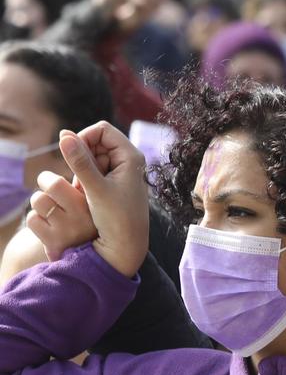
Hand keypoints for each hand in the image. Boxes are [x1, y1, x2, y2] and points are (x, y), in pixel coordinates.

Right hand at [26, 125, 150, 276]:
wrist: (126, 244)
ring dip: (82, 170)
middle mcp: (129, 160)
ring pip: (92, 157)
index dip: (83, 139)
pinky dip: (85, 179)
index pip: (101, 130)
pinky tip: (89, 195)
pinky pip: (94, 170)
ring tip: (87, 191)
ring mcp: (122, 170)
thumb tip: (64, 134)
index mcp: (131, 156)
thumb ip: (79, 162)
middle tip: (81, 181)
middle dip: (81, 158)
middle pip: (96, 142)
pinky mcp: (115, 181)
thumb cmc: (116, 218)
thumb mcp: (95, 189)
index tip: (72, 157)